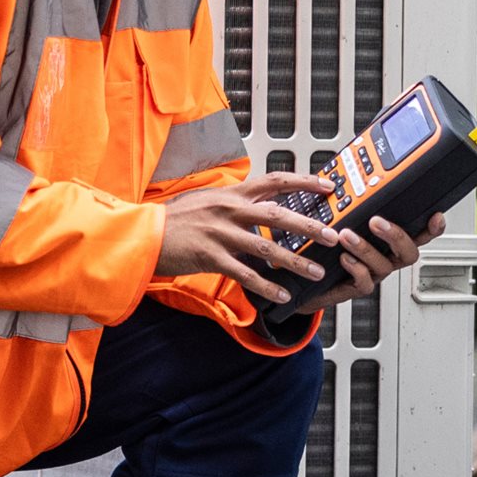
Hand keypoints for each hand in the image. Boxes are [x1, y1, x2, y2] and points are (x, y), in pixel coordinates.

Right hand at [155, 172, 339, 305]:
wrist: (141, 234)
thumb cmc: (173, 219)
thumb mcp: (206, 200)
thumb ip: (233, 203)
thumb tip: (257, 205)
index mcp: (231, 194)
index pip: (275, 181)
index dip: (304, 182)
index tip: (328, 186)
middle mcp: (229, 210)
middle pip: (279, 214)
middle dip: (310, 226)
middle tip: (334, 235)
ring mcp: (221, 234)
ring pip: (268, 247)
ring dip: (295, 261)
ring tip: (317, 272)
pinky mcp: (211, 257)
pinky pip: (246, 274)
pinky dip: (267, 286)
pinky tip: (283, 295)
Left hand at [296, 211, 446, 313]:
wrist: (311, 277)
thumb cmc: (331, 246)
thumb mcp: (345, 219)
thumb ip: (357, 204)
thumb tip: (360, 178)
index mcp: (390, 240)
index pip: (419, 234)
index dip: (432, 228)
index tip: (435, 215)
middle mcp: (386, 257)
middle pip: (409, 252)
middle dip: (396, 235)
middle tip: (376, 221)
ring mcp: (374, 273)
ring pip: (384, 265)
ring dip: (366, 248)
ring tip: (346, 235)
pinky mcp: (357, 287)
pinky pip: (365, 282)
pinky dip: (356, 269)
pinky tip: (344, 257)